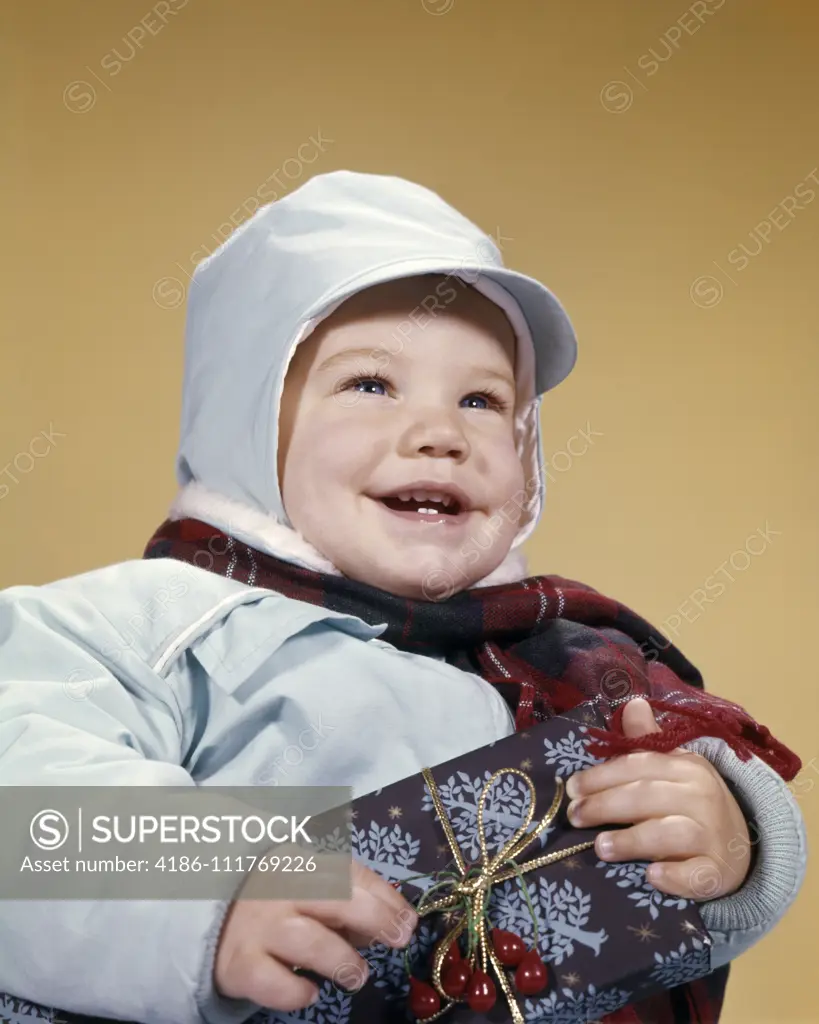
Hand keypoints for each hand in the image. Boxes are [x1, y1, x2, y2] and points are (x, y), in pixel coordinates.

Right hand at [214, 857, 417, 1010]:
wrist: (205, 918)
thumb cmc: (269, 898)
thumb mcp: (305, 885)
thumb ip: (343, 900)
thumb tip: (386, 922)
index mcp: (298, 860)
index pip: (350, 874)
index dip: (385, 897)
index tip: (408, 920)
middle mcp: (278, 889)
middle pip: (336, 899)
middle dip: (376, 919)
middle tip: (399, 940)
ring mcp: (257, 927)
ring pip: (311, 944)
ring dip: (344, 962)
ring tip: (357, 975)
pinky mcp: (239, 965)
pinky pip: (275, 984)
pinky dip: (298, 992)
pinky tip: (310, 992)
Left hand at [565, 698, 750, 900]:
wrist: (741, 846)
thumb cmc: (692, 801)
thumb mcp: (674, 766)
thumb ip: (647, 739)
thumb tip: (631, 702)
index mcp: (688, 767)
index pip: (639, 766)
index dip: (602, 776)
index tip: (572, 789)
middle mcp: (702, 797)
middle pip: (647, 797)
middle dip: (605, 806)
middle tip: (573, 817)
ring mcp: (713, 836)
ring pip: (670, 834)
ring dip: (632, 840)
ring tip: (600, 847)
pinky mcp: (718, 872)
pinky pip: (697, 875)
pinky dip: (674, 877)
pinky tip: (650, 876)